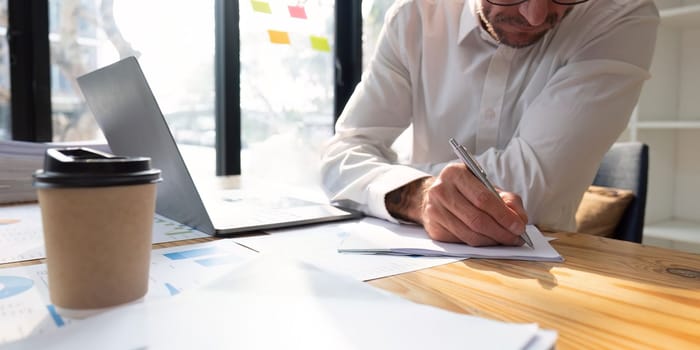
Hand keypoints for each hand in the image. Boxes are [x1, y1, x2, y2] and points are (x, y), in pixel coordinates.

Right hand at [385, 163, 526, 245]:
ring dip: (492, 241)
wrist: (436, 195)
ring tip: (506, 240)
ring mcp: (434, 211)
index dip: (504, 215)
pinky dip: (480, 244)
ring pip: (470, 234)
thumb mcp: (487, 186)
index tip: (519, 226)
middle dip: (501, 232)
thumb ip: (508, 199)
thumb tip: (519, 220)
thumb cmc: (466, 190)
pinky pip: (462, 242)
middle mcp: (440, 191)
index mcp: (455, 173)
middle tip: (516, 238)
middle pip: (477, 219)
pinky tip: (489, 240)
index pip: (483, 199)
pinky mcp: (434, 229)